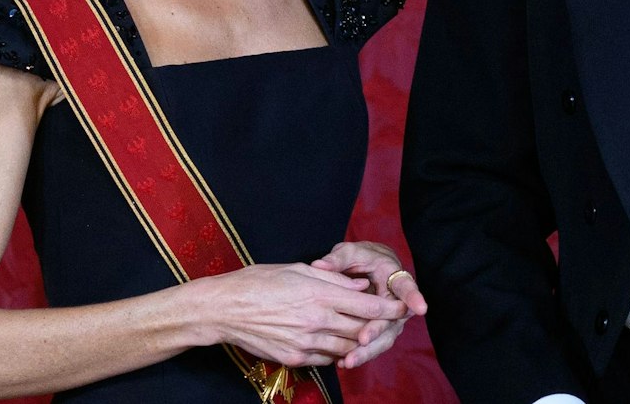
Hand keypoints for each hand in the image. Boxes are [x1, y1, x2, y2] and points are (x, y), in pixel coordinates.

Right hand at [190, 263, 405, 369]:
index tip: (404, 307)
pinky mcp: (295, 358)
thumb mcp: (297, 269)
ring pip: (347, 348)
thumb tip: (360, 285)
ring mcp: (306, 342)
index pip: (368, 306)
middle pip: (362, 330)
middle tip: (387, 323)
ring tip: (364, 334)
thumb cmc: (259, 281)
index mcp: (319, 294)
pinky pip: (327, 359)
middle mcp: (317, 320)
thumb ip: (332, 278)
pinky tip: (336, 344)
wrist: (225, 309)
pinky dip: (337, 352)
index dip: (390, 308)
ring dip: (358, 342)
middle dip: (378, 327)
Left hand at [309, 241, 427, 368]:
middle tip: (363, 340)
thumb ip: (338, 259)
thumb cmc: (363, 258)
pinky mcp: (380, 331)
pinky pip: (373, 345)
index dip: (413, 297)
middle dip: (377, 331)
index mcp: (394, 276)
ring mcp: (390, 319)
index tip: (420, 308)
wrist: (370, 268)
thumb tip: (319, 265)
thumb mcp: (352, 252)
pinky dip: (360, 354)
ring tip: (348, 360)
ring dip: (367, 351)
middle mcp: (397, 301)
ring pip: (383, 338)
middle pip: (392, 320)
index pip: (405, 286)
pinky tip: (343, 362)